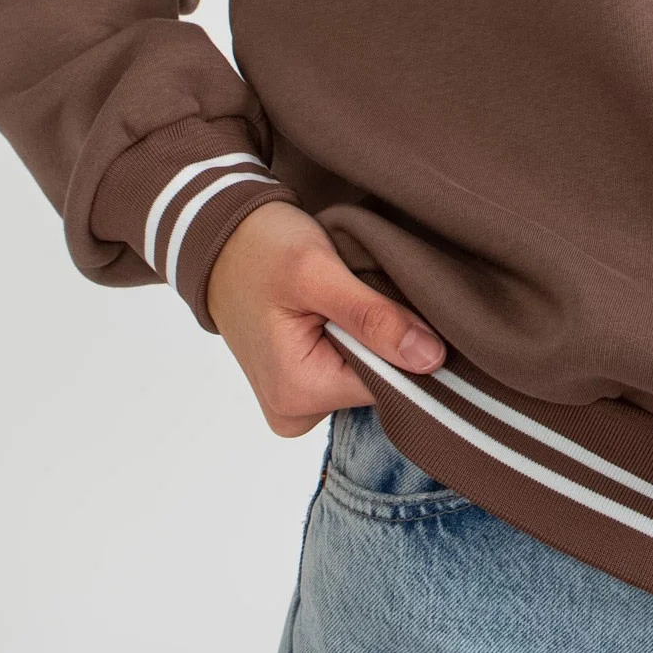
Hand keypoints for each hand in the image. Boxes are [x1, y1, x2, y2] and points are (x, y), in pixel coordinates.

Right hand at [204, 200, 445, 436]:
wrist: (222, 239)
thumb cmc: (262, 248)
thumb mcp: (318, 272)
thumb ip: (373, 317)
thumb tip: (431, 359)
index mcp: (298, 393)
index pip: (389, 385)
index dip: (403, 342)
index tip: (395, 301)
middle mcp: (295, 413)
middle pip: (378, 384)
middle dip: (382, 338)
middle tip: (362, 291)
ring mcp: (295, 404)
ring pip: (365, 375)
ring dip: (368, 337)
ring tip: (344, 298)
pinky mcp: (299, 387)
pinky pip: (347, 370)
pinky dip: (352, 340)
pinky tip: (337, 312)